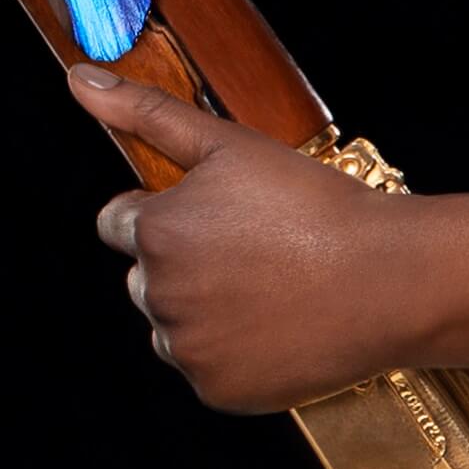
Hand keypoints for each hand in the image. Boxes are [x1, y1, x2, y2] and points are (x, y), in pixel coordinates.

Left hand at [70, 56, 421, 409]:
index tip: (213, 217)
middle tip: (253, 252)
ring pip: (173, 326)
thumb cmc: (317, 207)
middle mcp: (158, 294)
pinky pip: (206, 368)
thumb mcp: (230, 145)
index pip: (117, 223)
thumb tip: (81, 78)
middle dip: (183, 265)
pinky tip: (277, 326)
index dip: (165, 214)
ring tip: (268, 290)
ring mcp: (187, 347)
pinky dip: (233, 353)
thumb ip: (147, 111)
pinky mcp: (217, 389)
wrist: (388, 281)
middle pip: (145, 277)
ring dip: (203, 311)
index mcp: (154, 231)